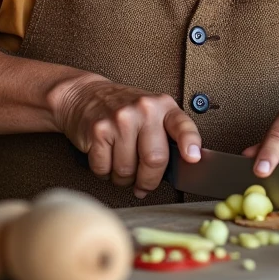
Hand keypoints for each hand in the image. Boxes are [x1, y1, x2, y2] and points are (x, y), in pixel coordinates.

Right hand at [51, 77, 201, 198]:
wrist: (85, 95)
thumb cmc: (124, 110)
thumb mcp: (151, 113)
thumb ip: (165, 137)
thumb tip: (177, 171)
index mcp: (163, 106)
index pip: (182, 126)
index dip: (189, 144)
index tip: (193, 158)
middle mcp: (144, 110)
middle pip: (155, 160)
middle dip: (148, 181)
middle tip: (143, 184)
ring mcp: (120, 119)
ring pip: (127, 170)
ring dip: (124, 179)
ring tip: (122, 165)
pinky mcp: (99, 130)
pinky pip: (105, 169)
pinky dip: (105, 173)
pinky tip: (106, 159)